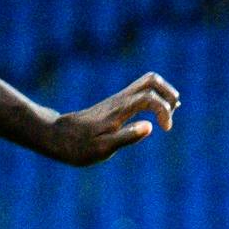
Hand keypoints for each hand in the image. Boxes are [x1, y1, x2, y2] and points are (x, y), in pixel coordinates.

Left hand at [42, 73, 179, 165]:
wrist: (59, 136)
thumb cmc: (79, 147)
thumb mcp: (102, 149)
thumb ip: (126, 137)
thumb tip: (150, 127)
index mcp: (119, 110)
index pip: (149, 98)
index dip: (164, 111)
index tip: (165, 129)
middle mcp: (121, 100)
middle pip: (152, 80)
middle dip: (169, 95)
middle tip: (168, 118)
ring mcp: (119, 99)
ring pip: (148, 82)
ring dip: (164, 95)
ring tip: (168, 115)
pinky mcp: (118, 103)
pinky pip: (143, 91)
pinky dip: (156, 98)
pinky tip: (158, 115)